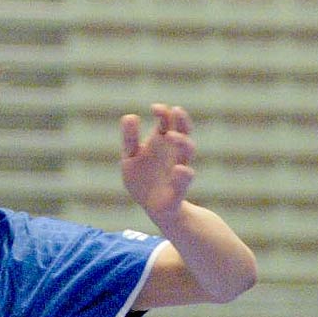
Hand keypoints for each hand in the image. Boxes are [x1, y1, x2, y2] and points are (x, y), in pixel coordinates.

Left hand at [120, 104, 196, 222]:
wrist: (153, 208)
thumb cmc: (142, 178)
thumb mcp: (130, 157)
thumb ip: (130, 138)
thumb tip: (130, 115)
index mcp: (163, 142)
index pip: (168, 122)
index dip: (164, 113)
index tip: (154, 108)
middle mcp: (175, 153)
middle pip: (183, 131)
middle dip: (181, 120)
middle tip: (175, 110)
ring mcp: (179, 170)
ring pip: (187, 152)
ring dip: (182, 142)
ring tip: (171, 135)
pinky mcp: (178, 190)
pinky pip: (184, 181)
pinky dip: (183, 175)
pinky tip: (178, 169)